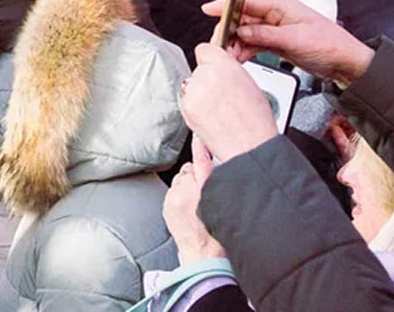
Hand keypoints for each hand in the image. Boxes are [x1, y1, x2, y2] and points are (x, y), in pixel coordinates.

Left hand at [162, 139, 225, 261]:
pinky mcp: (167, 205)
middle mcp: (188, 192)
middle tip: (204, 190)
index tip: (198, 135)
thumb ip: (220, 185)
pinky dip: (179, 194)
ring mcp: (174, 199)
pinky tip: (188, 207)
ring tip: (196, 201)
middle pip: (189, 169)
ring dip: (186, 184)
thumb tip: (216, 169)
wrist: (202, 257)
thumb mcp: (226, 207)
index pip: (202, 161)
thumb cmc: (220, 237)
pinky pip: (173, 191)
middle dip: (196, 174)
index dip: (200, 146)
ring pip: (180, 179)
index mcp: (205, 191)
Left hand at [181, 45, 279, 161]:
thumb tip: (221, 69)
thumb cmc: (256, 121)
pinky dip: (196, 109)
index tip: (213, 66)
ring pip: (192, 87)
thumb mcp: (249, 84)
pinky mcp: (186, 107)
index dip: (210, 59)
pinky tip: (211, 119)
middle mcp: (205, 75)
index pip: (205, 49)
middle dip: (207, 81)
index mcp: (224, 65)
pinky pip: (188, 102)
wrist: (250, 147)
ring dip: (200, 95)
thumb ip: (230, 71)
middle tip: (222, 97)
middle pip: (199, 70)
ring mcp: (193, 91)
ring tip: (219, 112)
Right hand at [202, 0, 373, 84]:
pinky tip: (239, 59)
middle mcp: (277, 15)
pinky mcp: (279, 43)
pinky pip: (256, 44)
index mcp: (282, 6)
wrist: (348, 63)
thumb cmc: (329, 45)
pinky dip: (246, 51)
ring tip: (229, 57)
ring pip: (248, 33)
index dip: (226, 6)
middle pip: (244, 19)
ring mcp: (277, 29)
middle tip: (220, 45)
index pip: (247, 3)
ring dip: (237, 44)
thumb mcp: (295, 40)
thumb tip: (241, 32)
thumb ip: (266, 35)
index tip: (209, 9)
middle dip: (230, 31)